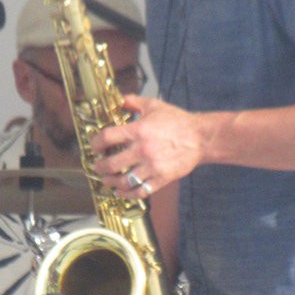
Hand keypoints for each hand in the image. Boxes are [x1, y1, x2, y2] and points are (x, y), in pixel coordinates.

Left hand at [90, 94, 204, 196]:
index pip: (107, 138)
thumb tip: (118, 100)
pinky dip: (128, 193)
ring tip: (107, 180)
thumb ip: (133, 102)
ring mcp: (152, 166)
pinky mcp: (161, 178)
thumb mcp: (154, 105)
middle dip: (99, 167)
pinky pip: (140, 191)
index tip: (94, 148)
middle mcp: (143, 150)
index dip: (95, 144)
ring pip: (123, 180)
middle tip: (97, 167)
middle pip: (111, 164)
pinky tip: (121, 192)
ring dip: (111, 182)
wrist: (200, 138)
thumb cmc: (178, 121)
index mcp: (138, 131)